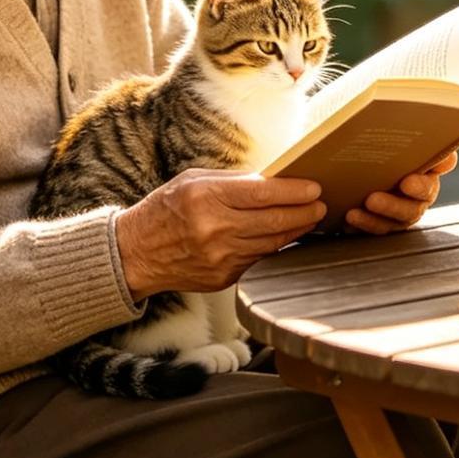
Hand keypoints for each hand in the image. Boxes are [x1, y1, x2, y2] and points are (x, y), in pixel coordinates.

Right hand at [115, 168, 325, 297]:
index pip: (263, 193)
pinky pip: (260, 259)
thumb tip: (273, 180)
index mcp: (206, 198)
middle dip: (305, 212)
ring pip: (272, 243)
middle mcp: (215, 229)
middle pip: (274, 220)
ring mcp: (220, 257)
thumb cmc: (166, 209)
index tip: (314, 187)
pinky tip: (287, 236)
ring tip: (311, 218)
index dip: (294, 191)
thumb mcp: (193, 181)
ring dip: (296, 230)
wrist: (137, 253)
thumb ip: (233, 181)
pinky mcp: (224, 277)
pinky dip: (276, 247)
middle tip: (322, 204)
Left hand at [343, 150, 458, 235]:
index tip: (407, 182)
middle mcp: (417, 197)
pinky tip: (347, 220)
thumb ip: (420, 140)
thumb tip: (438, 148)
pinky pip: (371, 229)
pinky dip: (359, 226)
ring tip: (353, 212)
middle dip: (392, 205)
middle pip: (411, 208)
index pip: (431, 180)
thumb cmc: (386, 145)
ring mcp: (398, 214)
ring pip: (391, 223)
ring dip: (373, 219)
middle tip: (372, 199)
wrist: (362, 159)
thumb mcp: (399, 133)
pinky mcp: (379, 223)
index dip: (421, 184)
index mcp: (427, 174)